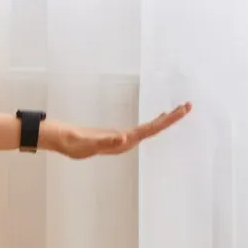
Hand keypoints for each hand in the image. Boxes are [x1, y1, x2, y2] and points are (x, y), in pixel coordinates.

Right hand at [40, 102, 190, 158]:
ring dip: (165, 120)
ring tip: (180, 109)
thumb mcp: (84, 140)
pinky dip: (154, 121)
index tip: (181, 111)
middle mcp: (126, 142)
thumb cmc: (70, 141)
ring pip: (150, 129)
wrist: (59, 142)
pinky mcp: (119, 135)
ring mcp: (123, 139)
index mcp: (121, 142)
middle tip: (188, 105)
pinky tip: (159, 116)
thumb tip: (125, 138)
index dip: (166, 121)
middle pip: (154, 129)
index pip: (149, 130)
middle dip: (171, 118)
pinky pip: (143, 128)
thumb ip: (105, 141)